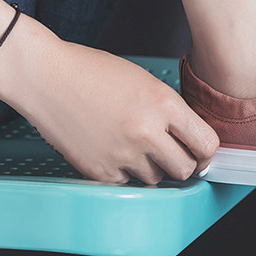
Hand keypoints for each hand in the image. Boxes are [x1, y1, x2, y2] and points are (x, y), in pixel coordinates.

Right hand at [0, 8, 218, 184]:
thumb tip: (190, 139)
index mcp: (165, 103)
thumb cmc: (94, 72)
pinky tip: (114, 149)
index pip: (206, 143)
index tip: (202, 153)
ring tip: (135, 144)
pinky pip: (127, 182)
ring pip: (157, 178)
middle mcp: (147, 131)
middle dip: (183, 164)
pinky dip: (125, 172)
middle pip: (185, 169)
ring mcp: (122, 153)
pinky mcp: (99, 170)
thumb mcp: (146, 82)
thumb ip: (170, 111)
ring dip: (152, 167)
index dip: (208, 152)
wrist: (47, 77)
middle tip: (173, 155)